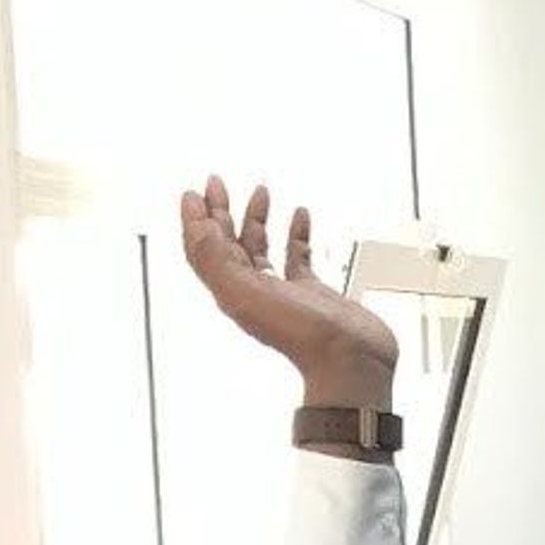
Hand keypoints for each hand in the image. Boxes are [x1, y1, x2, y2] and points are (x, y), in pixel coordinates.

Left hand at [174, 178, 395, 411]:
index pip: (204, 248)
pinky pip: (299, 256)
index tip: (193, 192)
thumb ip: (216, 260)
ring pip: (261, 246)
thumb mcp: (245, 294)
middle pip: (228, 243)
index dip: (195, 219)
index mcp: (232, 290)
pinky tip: (300, 217)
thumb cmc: (302, 336)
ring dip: (257, 217)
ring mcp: (283, 290)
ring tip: (260, 192)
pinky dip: (297, 233)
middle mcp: (253, 289)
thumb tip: (198, 226)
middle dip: (220, 210)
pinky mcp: (313, 292)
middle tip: (217, 184)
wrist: (350, 361)